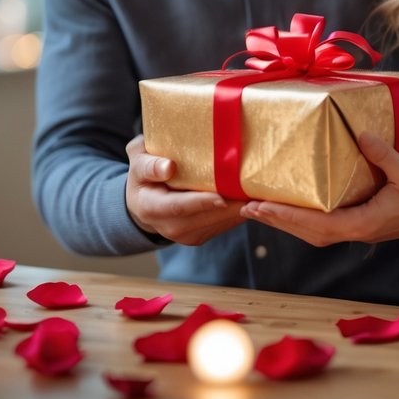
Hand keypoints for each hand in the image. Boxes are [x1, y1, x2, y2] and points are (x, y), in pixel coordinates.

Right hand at [125, 135, 244, 244]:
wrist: (144, 202)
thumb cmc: (144, 174)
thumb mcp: (138, 162)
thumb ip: (149, 164)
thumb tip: (169, 167)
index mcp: (151, 208)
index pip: (179, 206)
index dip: (201, 202)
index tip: (221, 196)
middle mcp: (170, 227)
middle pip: (206, 216)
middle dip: (231, 203)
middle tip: (255, 187)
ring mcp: (187, 235)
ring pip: (220, 222)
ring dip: (240, 207)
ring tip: (260, 190)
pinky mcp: (201, 236)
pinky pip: (225, 224)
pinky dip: (239, 211)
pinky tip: (254, 196)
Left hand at [240, 131, 398, 246]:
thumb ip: (386, 156)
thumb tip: (362, 134)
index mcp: (362, 223)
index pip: (317, 223)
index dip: (289, 216)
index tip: (263, 206)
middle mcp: (352, 232)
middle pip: (305, 232)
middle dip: (275, 220)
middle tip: (245, 205)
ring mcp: (350, 232)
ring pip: (308, 233)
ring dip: (281, 222)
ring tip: (254, 208)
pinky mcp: (351, 227)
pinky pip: (316, 229)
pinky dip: (295, 221)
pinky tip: (282, 210)